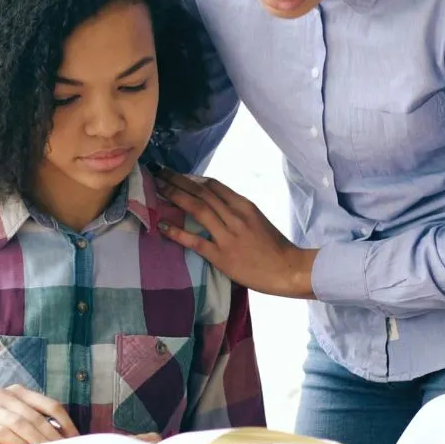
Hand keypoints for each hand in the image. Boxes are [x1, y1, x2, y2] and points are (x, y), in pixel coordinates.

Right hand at [0, 385, 74, 443]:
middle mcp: (5, 395)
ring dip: (38, 442)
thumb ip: (31, 421)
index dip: (66, 422)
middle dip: (54, 436)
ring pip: (21, 424)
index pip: (49, 404)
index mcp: (18, 391)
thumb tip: (61, 439)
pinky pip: (3, 434)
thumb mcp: (10, 417)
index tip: (77, 440)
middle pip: (36, 416)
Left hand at [154, 169, 316, 298]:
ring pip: (197, 209)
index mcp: (244, 206)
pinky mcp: (221, 256)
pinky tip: (162, 225)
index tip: (177, 175)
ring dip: (175, 196)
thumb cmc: (274, 246)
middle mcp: (235, 216)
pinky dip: (176, 232)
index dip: (192, 178)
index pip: (213, 185)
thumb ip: (237, 210)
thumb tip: (214, 202)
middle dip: (178, 181)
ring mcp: (228, 236)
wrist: (287, 269)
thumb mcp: (258, 219)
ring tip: (157, 189)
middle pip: (202, 192)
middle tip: (160, 174)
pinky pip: (195, 241)